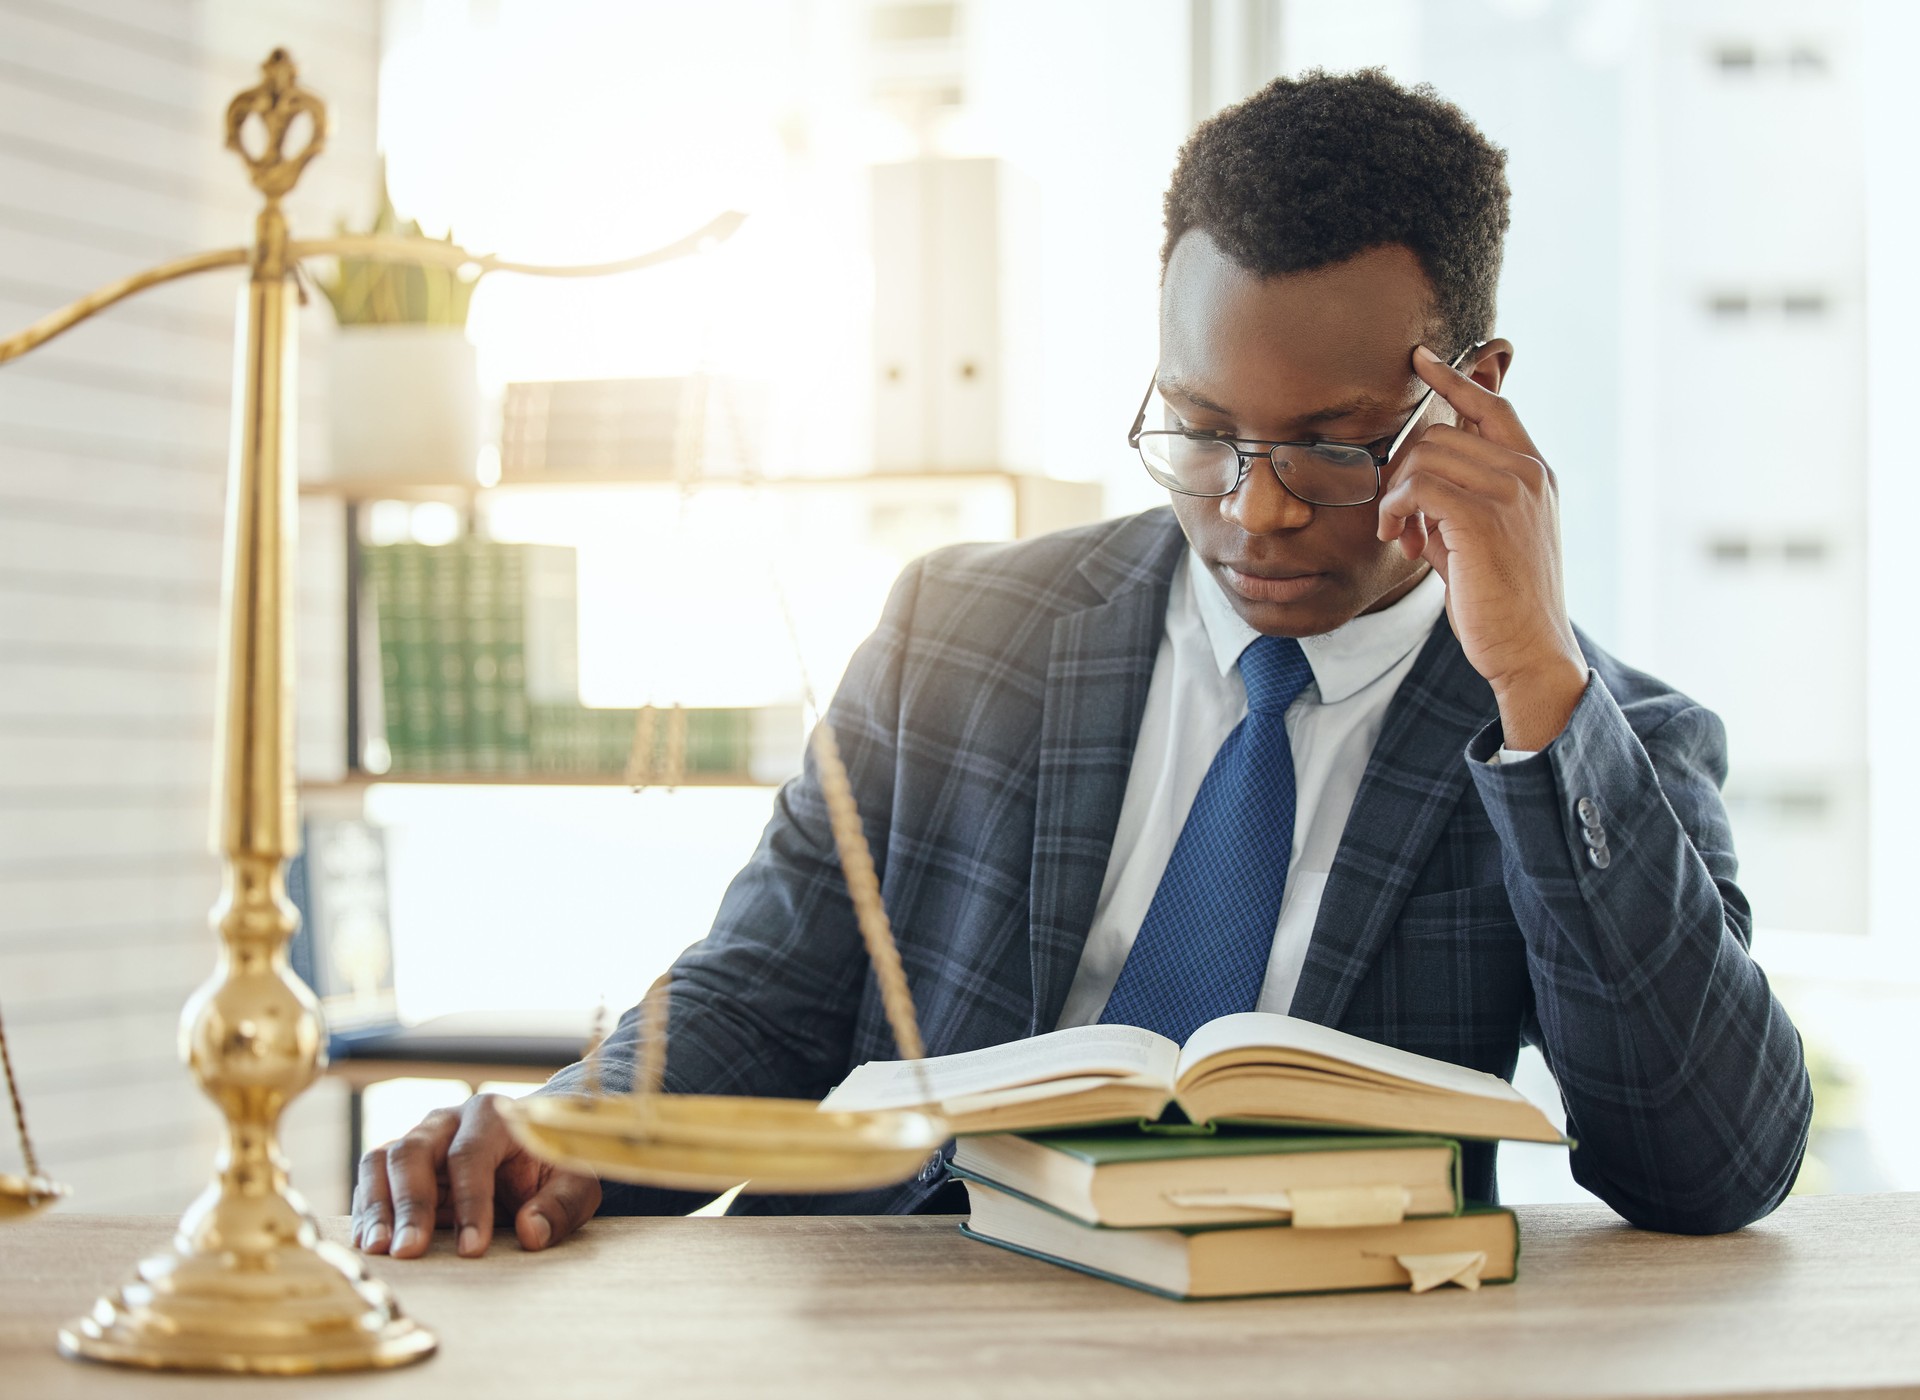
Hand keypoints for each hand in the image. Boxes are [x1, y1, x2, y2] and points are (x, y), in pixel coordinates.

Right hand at [352, 1092, 601, 1258]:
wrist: (530, 1149)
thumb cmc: (552, 1165)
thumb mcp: (574, 1182)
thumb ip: (561, 1205)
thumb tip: (531, 1233)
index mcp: (493, 1116)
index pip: (471, 1154)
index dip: (470, 1201)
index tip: (472, 1248)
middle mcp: (447, 1121)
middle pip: (414, 1152)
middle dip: (410, 1204)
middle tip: (409, 1251)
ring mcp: (418, 1138)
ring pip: (382, 1161)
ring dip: (377, 1207)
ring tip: (378, 1250)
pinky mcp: (398, 1163)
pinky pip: (371, 1180)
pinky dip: (366, 1210)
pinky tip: (367, 1244)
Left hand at [1376, 343, 1586, 749]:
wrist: (1530, 649)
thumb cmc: (1501, 600)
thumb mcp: (1479, 540)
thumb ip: (1454, 506)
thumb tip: (1410, 494)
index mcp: (1533, 470)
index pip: (1492, 405)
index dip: (1454, 378)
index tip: (1419, 359)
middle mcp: (1527, 471)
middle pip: (1440, 431)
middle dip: (1403, 468)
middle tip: (1396, 517)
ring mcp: (1510, 490)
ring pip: (1425, 456)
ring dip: (1396, 494)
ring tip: (1398, 534)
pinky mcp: (1484, 517)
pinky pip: (1418, 487)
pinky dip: (1396, 509)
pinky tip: (1398, 538)